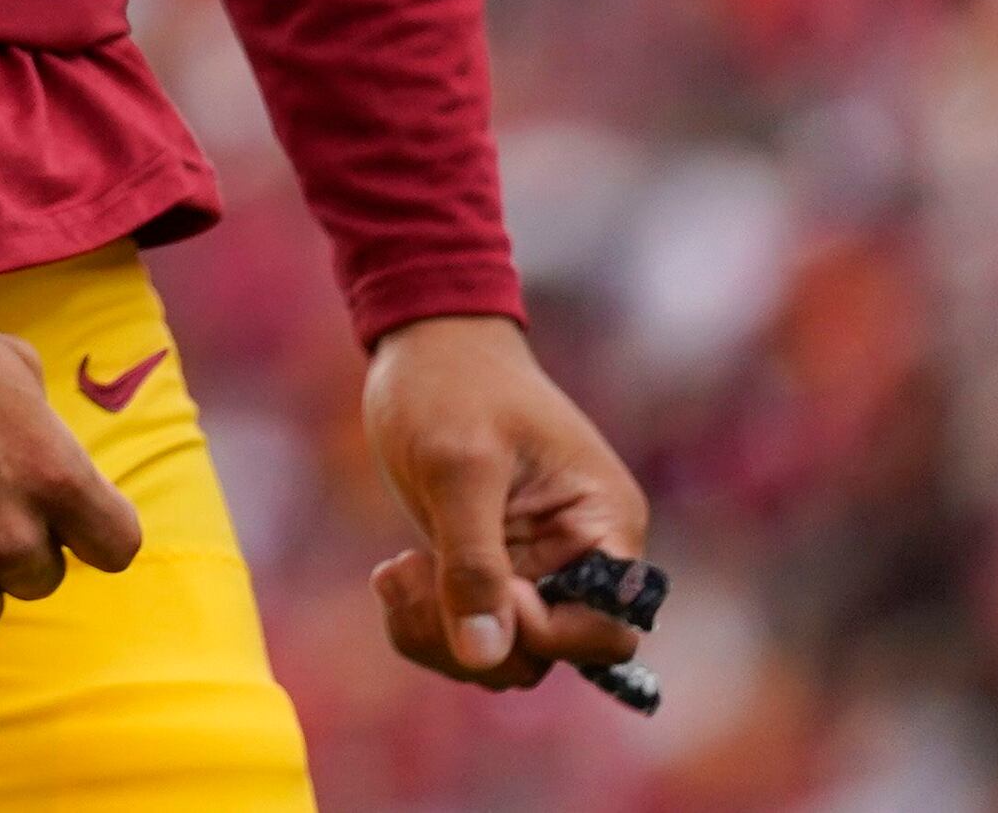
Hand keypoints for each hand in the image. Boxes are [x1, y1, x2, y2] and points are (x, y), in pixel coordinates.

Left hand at [365, 315, 650, 691]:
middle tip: (410, 575)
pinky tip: (391, 574)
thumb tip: (484, 656)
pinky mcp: (486, 568)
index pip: (606, 631)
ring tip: (395, 573)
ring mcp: (531, 566)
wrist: (422, 341)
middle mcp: (577, 557)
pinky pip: (467, 632)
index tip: (484, 590)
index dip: (543, 633)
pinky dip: (425, 622)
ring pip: (503, 654)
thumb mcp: (457, 466)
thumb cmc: (451, 385)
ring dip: (440, 634)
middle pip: (548, 655)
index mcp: (602, 527)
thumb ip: (473, 561)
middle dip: (476, 638)